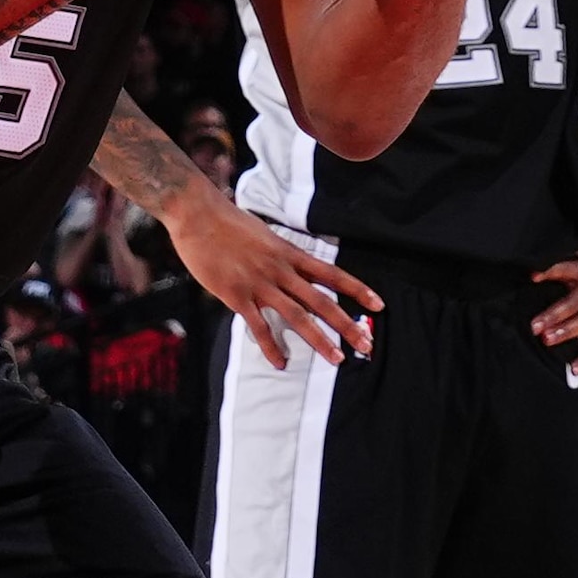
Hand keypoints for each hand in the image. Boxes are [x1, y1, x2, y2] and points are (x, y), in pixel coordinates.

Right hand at [179, 192, 380, 363]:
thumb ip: (280, 257)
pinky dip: (271, 346)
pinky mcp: (237, 295)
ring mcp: (260, 283)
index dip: (357, 290)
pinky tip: (281, 363)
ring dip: (319, 340)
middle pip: (322, 301)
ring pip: (297, 316)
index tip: (378, 305)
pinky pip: (259, 326)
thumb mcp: (265, 236)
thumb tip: (292, 270)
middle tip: (366, 345)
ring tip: (336, 359)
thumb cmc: (229, 223)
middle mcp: (281, 269)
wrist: (199, 214)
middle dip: (347, 325)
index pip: (332, 274)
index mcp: (290, 253)